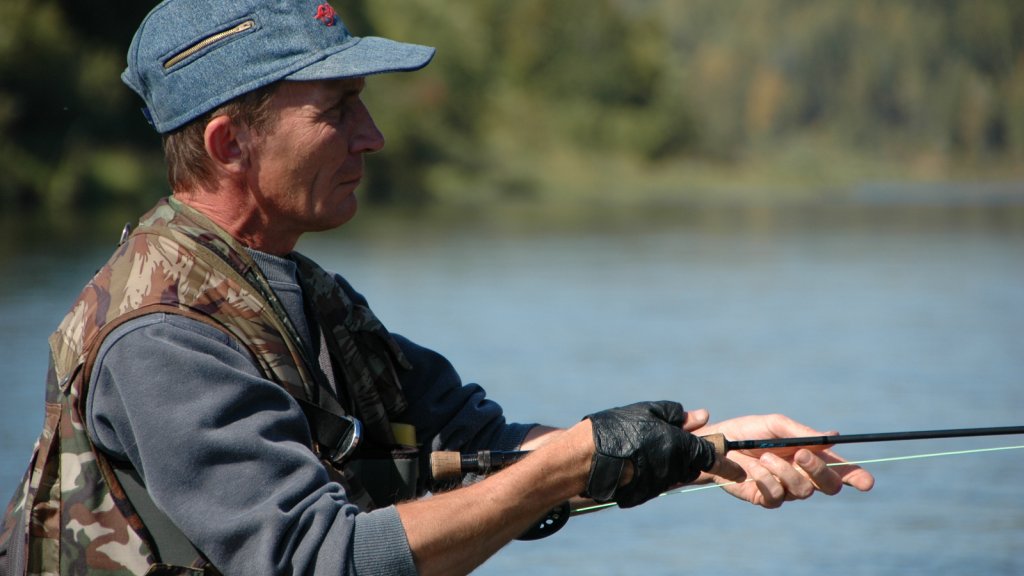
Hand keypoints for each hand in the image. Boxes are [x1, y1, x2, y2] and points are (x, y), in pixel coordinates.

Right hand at [583, 401, 718, 507]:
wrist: (587, 459)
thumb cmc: (618, 430)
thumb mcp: (648, 412)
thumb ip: (678, 415)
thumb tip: (702, 416)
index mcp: (681, 447)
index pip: (711, 457)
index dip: (725, 462)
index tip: (738, 469)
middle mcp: (674, 469)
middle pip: (691, 465)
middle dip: (688, 456)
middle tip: (668, 440)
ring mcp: (659, 485)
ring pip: (673, 474)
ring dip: (667, 462)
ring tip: (643, 447)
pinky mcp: (644, 495)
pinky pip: (655, 482)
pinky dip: (650, 471)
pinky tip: (632, 460)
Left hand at [694, 414, 874, 507]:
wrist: (715, 444)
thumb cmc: (747, 431)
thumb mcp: (775, 425)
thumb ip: (802, 433)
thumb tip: (832, 438)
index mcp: (810, 455)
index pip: (841, 470)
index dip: (856, 477)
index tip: (866, 482)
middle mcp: (802, 474)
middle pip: (830, 485)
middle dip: (820, 470)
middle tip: (801, 454)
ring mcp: (785, 489)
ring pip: (802, 490)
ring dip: (783, 470)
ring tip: (763, 455)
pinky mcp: (766, 498)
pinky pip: (776, 496)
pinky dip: (764, 478)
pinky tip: (752, 467)